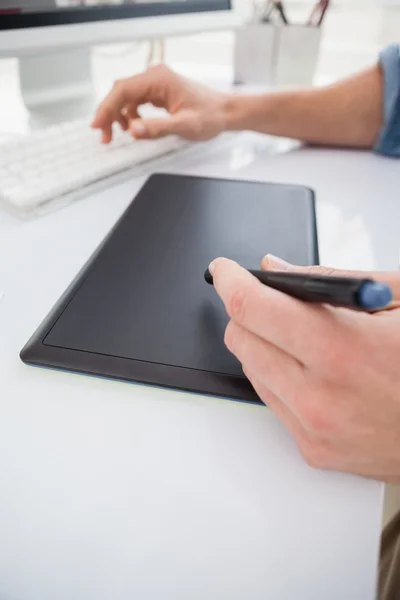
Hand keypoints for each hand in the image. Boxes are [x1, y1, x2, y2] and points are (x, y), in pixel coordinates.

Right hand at [91, 65, 227, 143]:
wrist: (225, 112)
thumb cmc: (210, 116)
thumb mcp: (184, 126)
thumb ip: (157, 128)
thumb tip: (133, 130)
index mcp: (159, 79)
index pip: (123, 90)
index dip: (106, 108)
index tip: (97, 125)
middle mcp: (155, 76)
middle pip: (121, 92)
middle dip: (109, 114)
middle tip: (104, 136)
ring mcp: (156, 83)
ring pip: (126, 96)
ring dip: (118, 115)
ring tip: (116, 134)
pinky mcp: (158, 91)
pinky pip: (136, 100)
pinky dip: (130, 114)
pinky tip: (133, 127)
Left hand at [210, 255, 399, 481]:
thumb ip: (328, 282)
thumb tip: (273, 271)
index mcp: (343, 350)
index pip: (253, 308)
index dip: (230, 280)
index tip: (223, 270)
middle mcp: (322, 397)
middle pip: (240, 338)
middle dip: (249, 311)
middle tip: (272, 301)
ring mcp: (316, 430)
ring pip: (249, 369)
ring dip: (265, 345)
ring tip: (307, 338)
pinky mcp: (315, 451)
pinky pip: (270, 400)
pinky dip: (280, 377)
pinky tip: (315, 370)